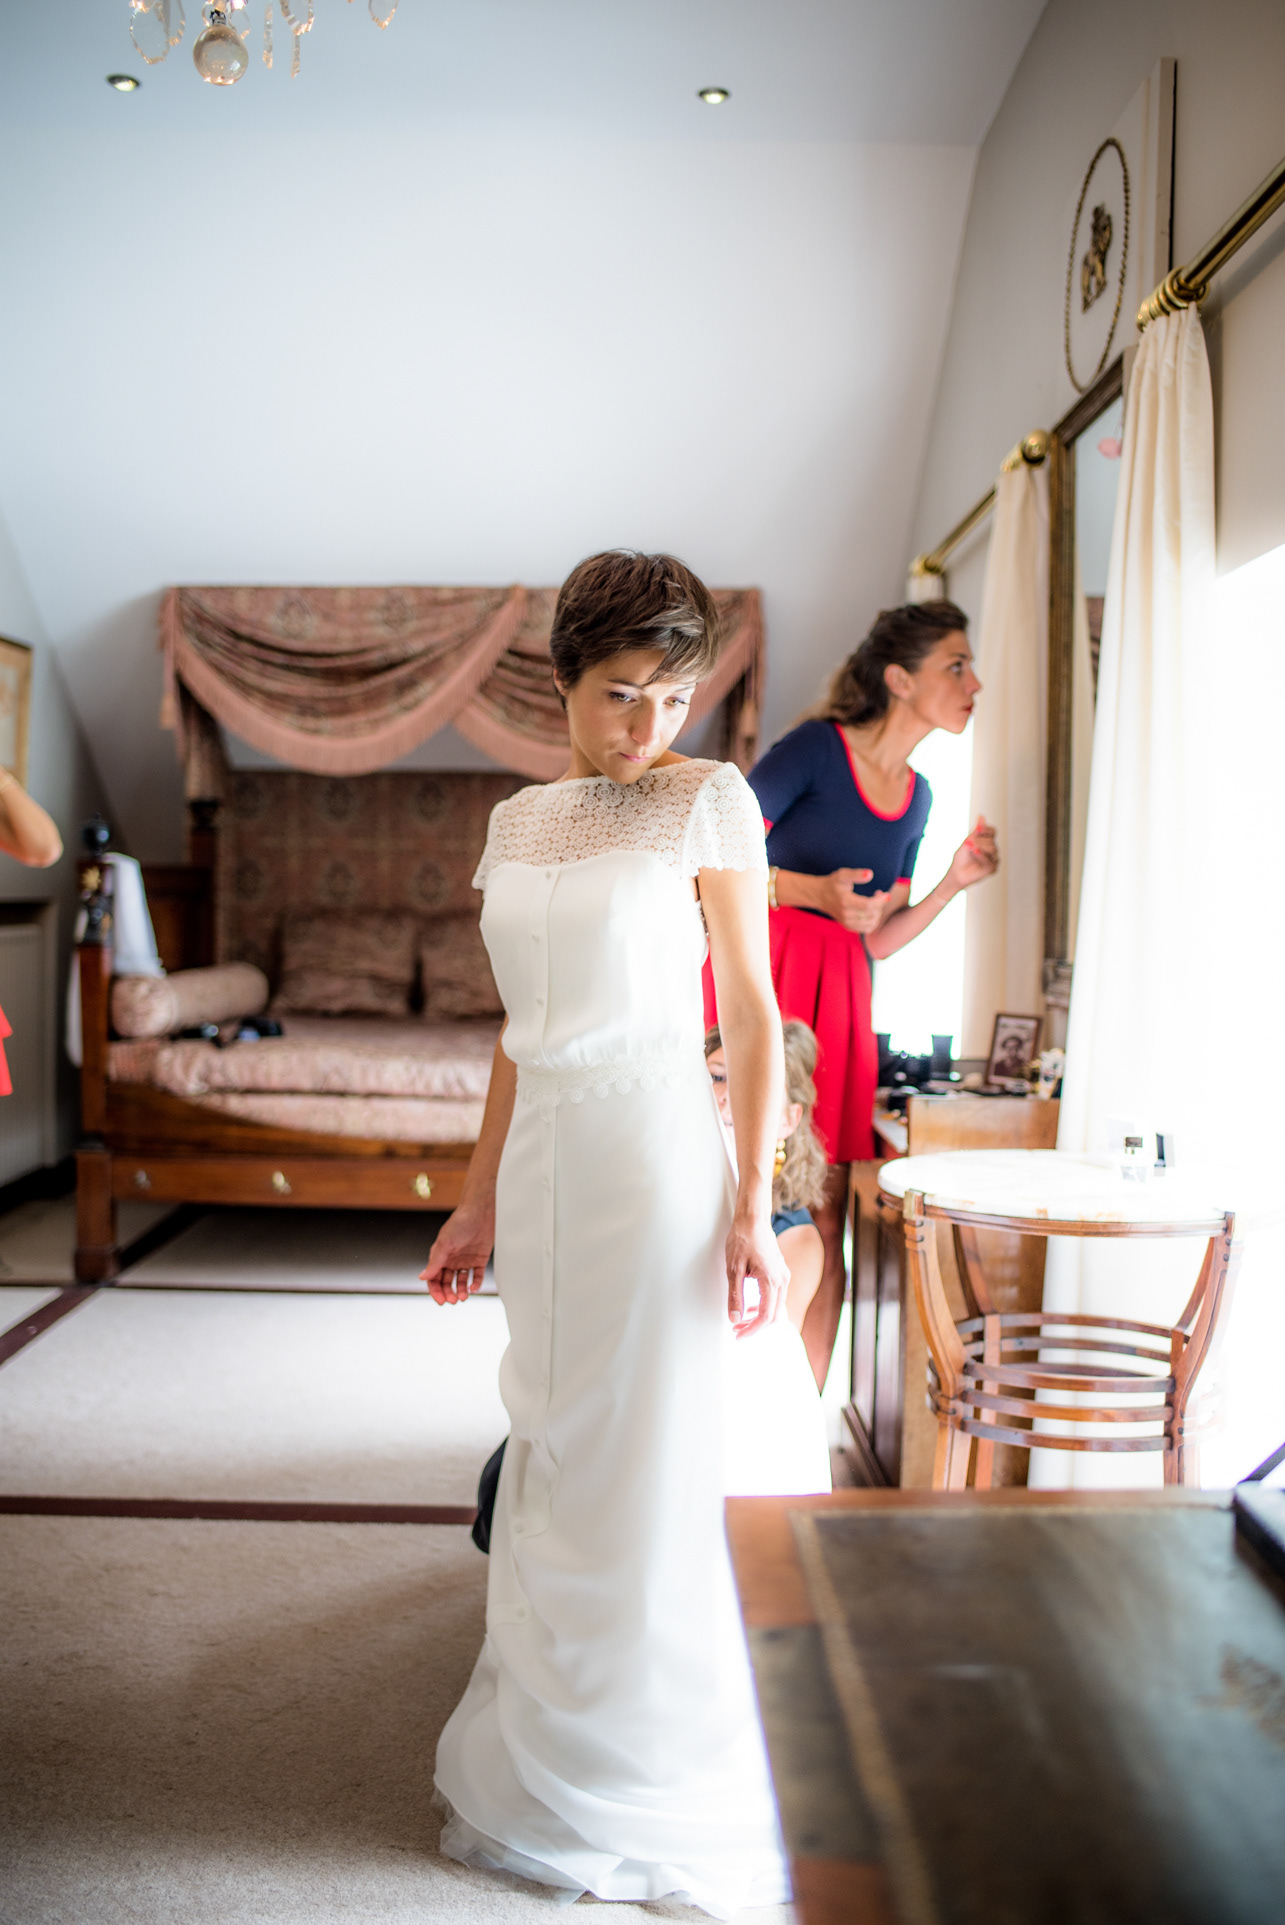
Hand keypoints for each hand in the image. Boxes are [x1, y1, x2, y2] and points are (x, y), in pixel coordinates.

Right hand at [420, 1198, 494, 1304]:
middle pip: (447, 1282)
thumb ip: (435, 1262)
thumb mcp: (445, 1243)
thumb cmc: (460, 1222)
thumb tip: (422, 1277)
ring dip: (461, 1290)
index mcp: (440, 1256)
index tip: (441, 1301)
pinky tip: (474, 1288)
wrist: (481, 1212)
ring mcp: (465, 1260)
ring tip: (464, 1296)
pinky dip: (475, 1284)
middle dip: (448, 1293)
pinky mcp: (479, 1259)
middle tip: (453, 1300)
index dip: (436, 1291)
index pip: (434, 1278)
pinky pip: (476, 1276)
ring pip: (461, 1281)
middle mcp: (452, 1259)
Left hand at [726, 1211, 789, 1339]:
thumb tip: (735, 1319)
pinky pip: (777, 1297)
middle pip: (775, 1316)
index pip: (765, 1316)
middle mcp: (782, 1280)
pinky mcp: (781, 1272)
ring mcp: (784, 1275)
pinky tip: (750, 1304)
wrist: (753, 1219)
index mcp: (771, 1281)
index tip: (738, 1334)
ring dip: (760, 1317)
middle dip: (756, 1326)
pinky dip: (765, 1305)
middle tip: (737, 1329)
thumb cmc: (743, 1240)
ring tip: (741, 1318)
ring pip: (778, 1307)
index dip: (751, 1330)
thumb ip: (735, 1296)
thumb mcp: (733, 1270)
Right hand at [813, 868, 888, 933]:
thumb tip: (870, 874)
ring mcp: (847, 922)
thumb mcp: (842, 875)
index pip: (868, 905)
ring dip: (878, 913)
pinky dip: (874, 921)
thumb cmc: (833, 883)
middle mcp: (846, 914)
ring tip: (875, 902)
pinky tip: (872, 911)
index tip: (887, 894)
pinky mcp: (849, 927)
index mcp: (845, 901)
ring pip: (872, 923)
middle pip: (872, 914)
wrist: (820, 896)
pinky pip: (867, 929)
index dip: (880, 900)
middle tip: (878, 893)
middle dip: (880, 904)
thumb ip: (856, 874)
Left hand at [946, 815, 999, 891]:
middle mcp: (992, 849)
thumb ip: (977, 831)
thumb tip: (981, 816)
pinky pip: (990, 860)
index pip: (992, 831)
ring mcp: (993, 859)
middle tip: (968, 844)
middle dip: (979, 841)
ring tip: (971, 850)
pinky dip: (981, 857)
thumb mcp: (968, 841)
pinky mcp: (992, 868)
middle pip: (991, 840)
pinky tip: (974, 854)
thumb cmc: (961, 857)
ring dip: (980, 848)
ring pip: (993, 849)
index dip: (986, 829)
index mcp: (986, 841)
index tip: (977, 829)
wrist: (957, 872)